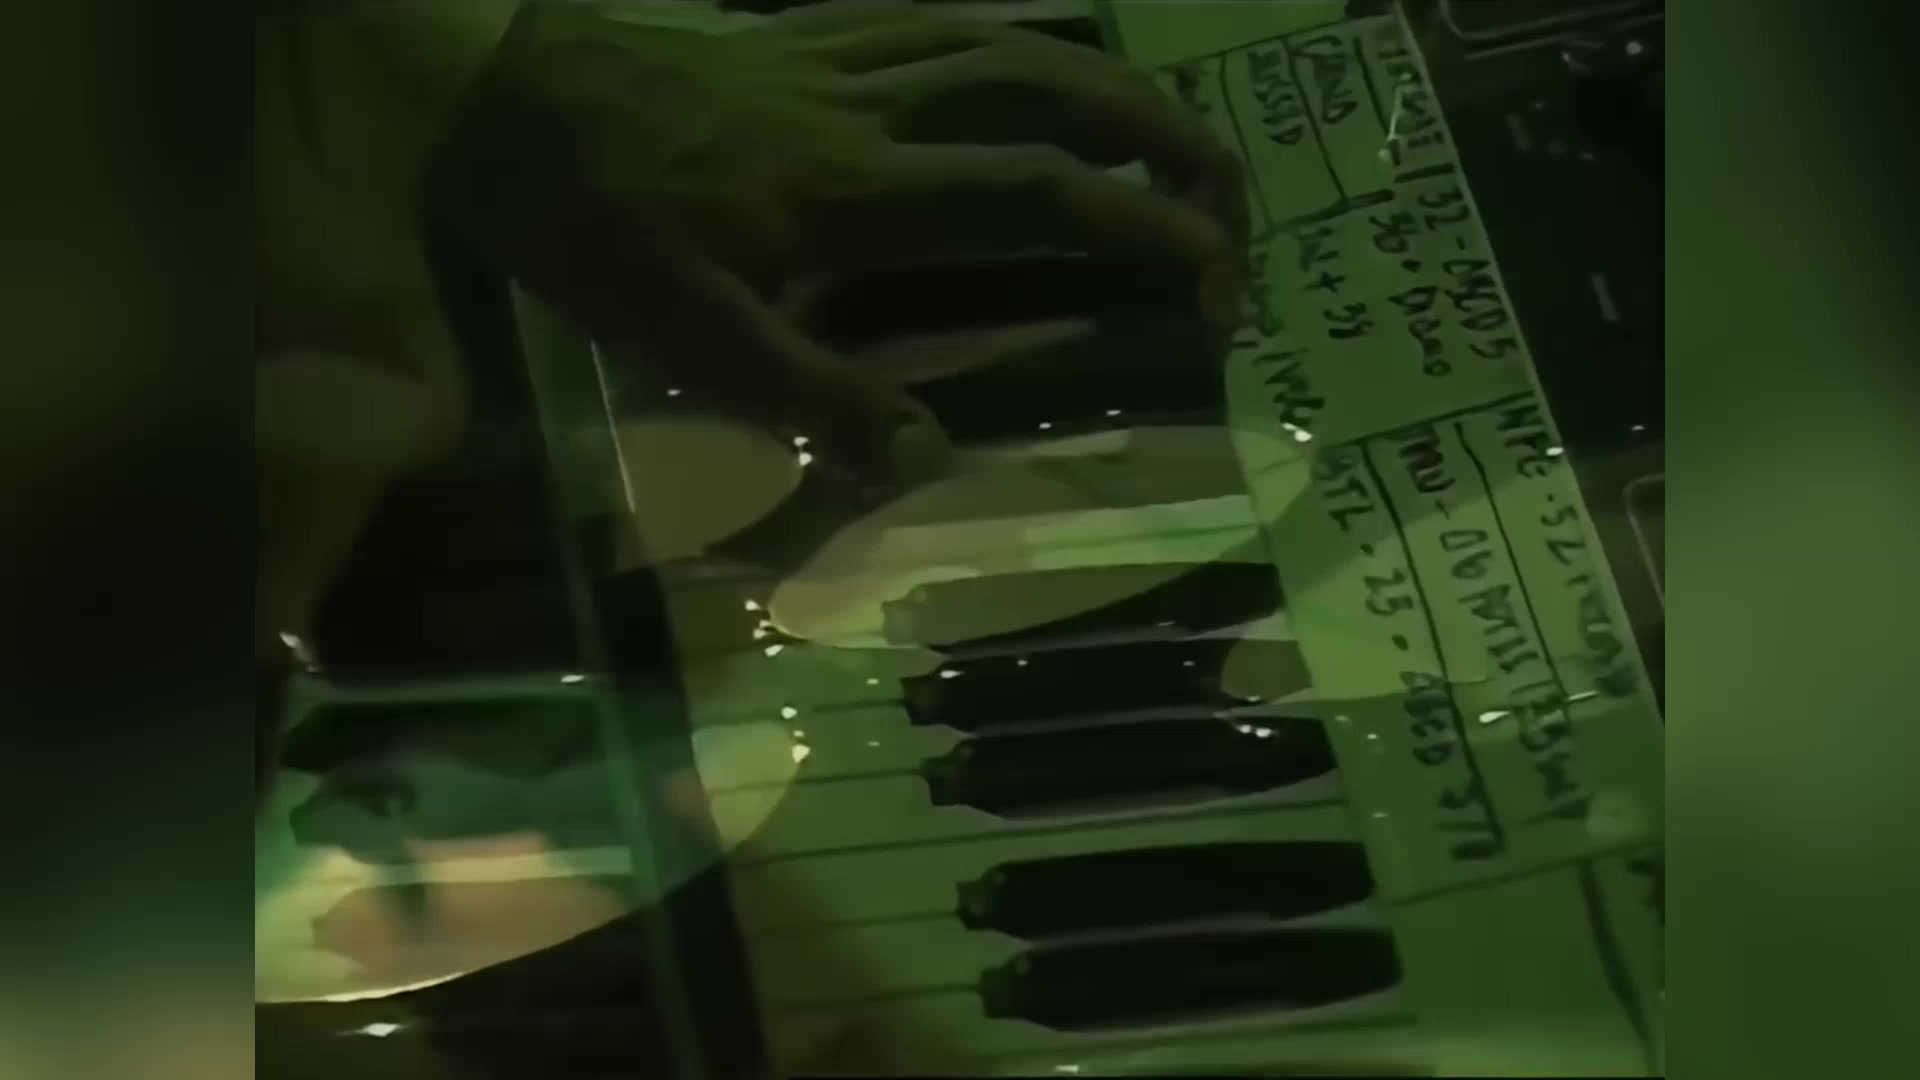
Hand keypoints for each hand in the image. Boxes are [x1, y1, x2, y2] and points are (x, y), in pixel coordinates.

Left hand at [423, 0, 1247, 485]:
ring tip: (1173, 129)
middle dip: (1163, 140)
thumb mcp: (681, 336)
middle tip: (1234, 199)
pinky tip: (1028, 59)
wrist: (493, 93)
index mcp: (853, 193)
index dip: (1144, 231)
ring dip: (1109, 81)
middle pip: (1052, 95)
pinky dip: (1008, 35)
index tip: (1216, 287)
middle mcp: (872, 109)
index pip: (1036, 198)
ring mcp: (840, 55)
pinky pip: (933, 15)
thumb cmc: (585, 222)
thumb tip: (927, 459)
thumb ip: (807, 399)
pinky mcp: (803, 29)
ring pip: (1007, 41)